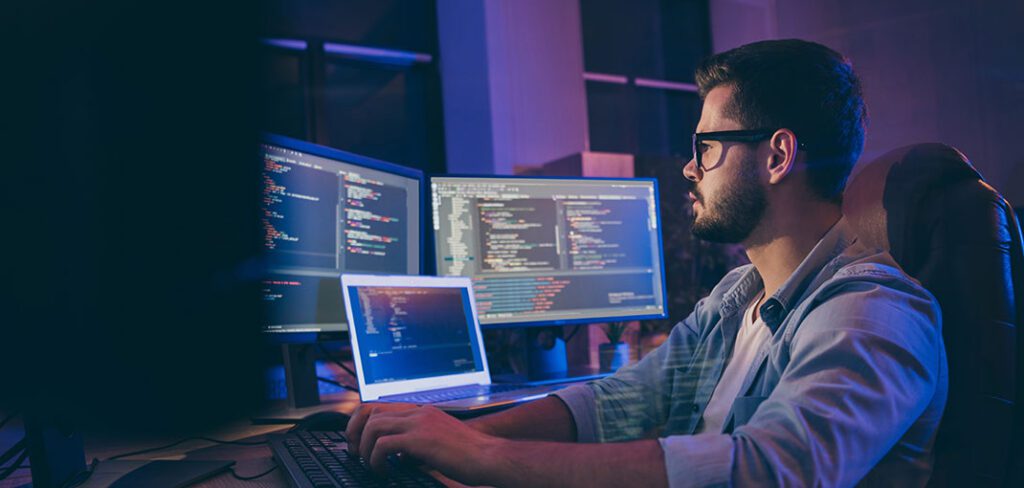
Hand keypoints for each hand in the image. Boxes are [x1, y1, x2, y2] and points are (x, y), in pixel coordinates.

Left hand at [349, 404, 501, 485]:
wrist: (489, 457)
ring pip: (373, 426)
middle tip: (356, 454)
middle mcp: (419, 412)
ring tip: (370, 464)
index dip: (363, 422)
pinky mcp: (420, 439)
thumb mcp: (439, 444)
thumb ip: (417, 445)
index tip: (358, 442)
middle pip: (371, 411)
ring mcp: (419, 423)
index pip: (381, 406)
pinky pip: (383, 445)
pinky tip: (384, 472)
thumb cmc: (469, 456)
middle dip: (356, 433)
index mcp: (422, 411)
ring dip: (365, 447)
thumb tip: (398, 457)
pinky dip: (376, 459)